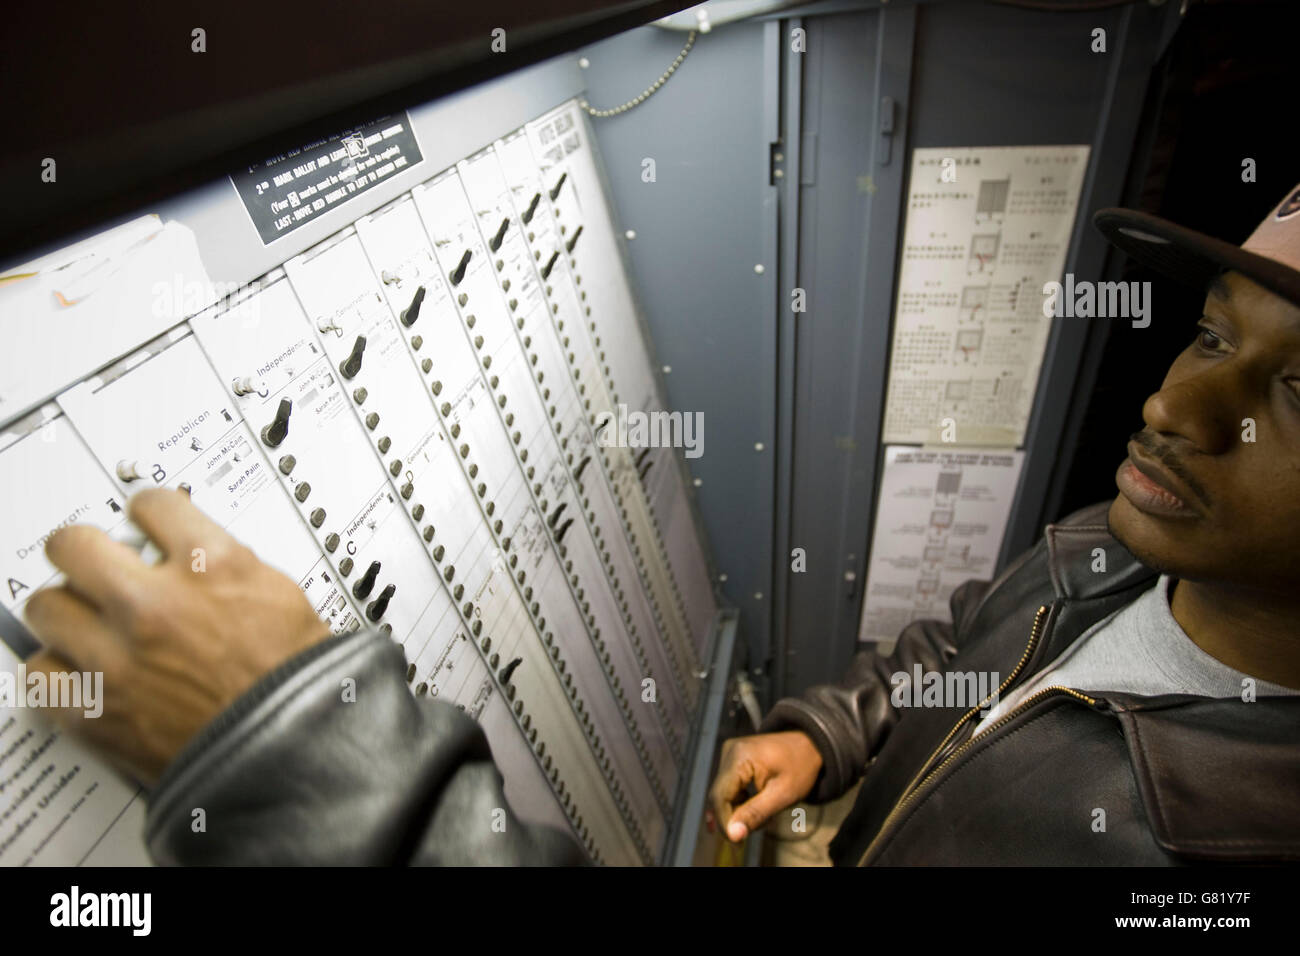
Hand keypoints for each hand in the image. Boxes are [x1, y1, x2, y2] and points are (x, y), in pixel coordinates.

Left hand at [23, 488, 331, 786]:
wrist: (293, 751)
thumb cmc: (296, 682)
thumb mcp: (280, 595)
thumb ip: (227, 562)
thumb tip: (193, 548)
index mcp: (211, 566)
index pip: (150, 503)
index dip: (147, 511)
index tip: (143, 519)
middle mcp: (155, 604)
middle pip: (73, 545)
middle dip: (85, 550)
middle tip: (93, 561)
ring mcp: (117, 658)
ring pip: (46, 607)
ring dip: (68, 612)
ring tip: (89, 623)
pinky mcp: (94, 710)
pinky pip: (40, 673)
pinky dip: (59, 671)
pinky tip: (84, 670)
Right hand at [708, 730, 822, 842]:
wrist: (810, 745)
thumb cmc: (800, 767)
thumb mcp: (782, 795)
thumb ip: (755, 814)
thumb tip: (733, 835)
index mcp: (740, 757)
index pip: (720, 796)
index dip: (724, 822)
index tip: (736, 843)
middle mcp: (729, 752)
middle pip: (719, 796)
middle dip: (732, 818)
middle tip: (750, 835)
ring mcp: (730, 754)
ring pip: (723, 794)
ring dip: (737, 811)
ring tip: (762, 818)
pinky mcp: (733, 760)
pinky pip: (729, 787)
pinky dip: (739, 802)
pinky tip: (756, 807)